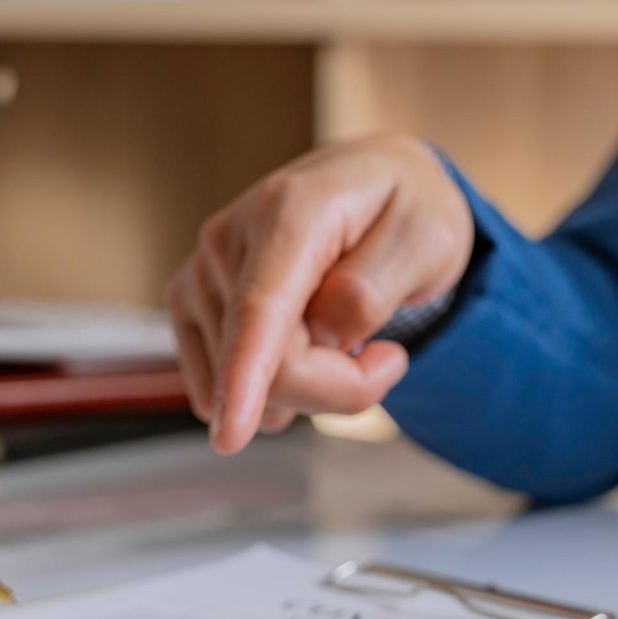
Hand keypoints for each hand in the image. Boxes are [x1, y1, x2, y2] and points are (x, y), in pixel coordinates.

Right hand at [166, 134, 473, 453]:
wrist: (372, 186)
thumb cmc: (403, 209)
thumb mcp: (428, 237)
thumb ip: (374, 287)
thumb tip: (322, 334)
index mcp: (290, 211)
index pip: (261, 307)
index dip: (245, 373)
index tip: (229, 432)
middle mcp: (228, 240)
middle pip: (271, 369)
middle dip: (339, 385)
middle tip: (384, 356)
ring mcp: (201, 275)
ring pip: (247, 390)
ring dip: (307, 386)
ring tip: (339, 333)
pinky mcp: (190, 305)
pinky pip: (221, 391)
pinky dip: (270, 388)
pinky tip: (298, 344)